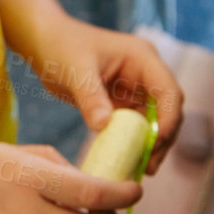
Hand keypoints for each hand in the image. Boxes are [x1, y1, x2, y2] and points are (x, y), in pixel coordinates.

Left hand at [23, 16, 181, 174]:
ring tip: (142, 171)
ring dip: (151, 145)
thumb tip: (103, 126)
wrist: (44, 42)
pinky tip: (128, 162)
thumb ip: (90, 97)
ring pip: (155, 122)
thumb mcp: (75, 71)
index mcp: (143, 58)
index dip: (168, 118)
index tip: (156, 142)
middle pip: (168, 110)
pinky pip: (136, 127)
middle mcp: (145, 73)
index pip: (169, 91)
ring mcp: (136, 88)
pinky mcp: (123, 102)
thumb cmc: (60, 46)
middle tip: (150, 166)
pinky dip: (134, 144)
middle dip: (163, 138)